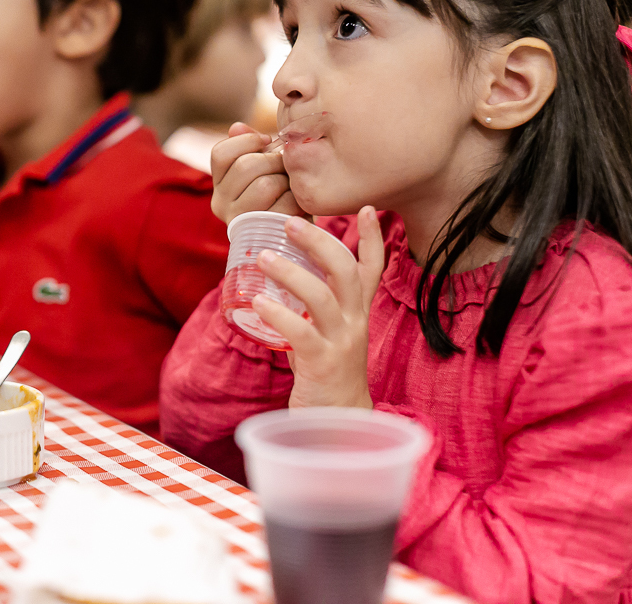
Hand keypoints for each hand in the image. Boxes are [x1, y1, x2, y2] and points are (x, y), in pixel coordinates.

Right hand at [210, 121, 304, 223]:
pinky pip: (283, 205)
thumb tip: (237, 127)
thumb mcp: (264, 165)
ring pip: (264, 185)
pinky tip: (298, 202)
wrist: (296, 229)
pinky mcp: (262, 234)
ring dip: (286, 180)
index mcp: (219, 183)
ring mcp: (239, 220)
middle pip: (245, 166)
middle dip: (274, 160)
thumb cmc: (280, 190)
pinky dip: (296, 200)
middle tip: (287, 165)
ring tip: (292, 185)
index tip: (268, 140)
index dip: (247, 141)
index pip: (220, 154)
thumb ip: (250, 146)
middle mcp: (220, 203)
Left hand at [252, 206, 384, 408]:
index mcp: (357, 313)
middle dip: (320, 241)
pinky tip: (258, 302)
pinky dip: (278, 314)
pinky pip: (301, 333)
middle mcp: (354, 322)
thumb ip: (311, 309)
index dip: (373, 238)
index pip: (371, 269)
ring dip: (290, 272)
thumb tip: (277, 280)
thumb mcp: (326, 334)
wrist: (339, 424)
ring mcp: (341, 342)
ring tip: (262, 257)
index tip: (367, 206)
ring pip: (322, 296)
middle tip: (290, 222)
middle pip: (345, 270)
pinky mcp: (322, 364)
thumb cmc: (326, 375)